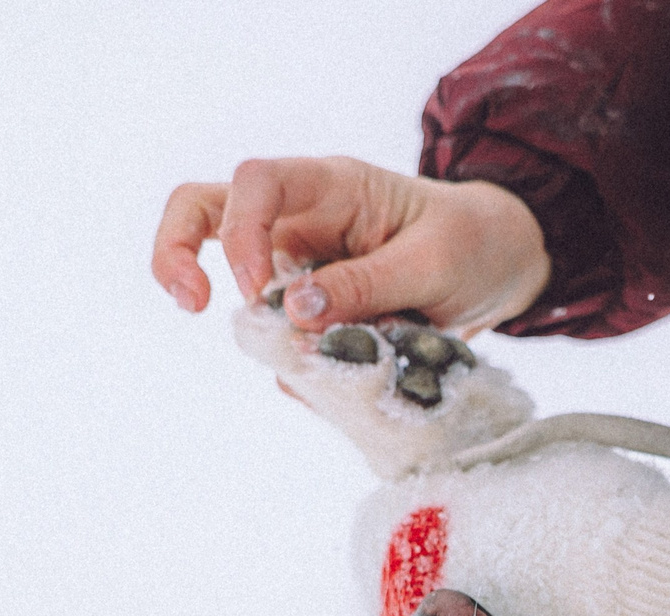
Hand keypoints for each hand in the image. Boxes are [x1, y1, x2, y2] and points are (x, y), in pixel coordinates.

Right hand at [151, 155, 549, 335]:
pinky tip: (351, 377)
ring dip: (267, 340)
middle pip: (198, 211)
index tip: (257, 291)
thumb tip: (293, 314)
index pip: (253, 183)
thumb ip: (364, 285)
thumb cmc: (469, 244)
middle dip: (174, 254)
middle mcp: (295, 222)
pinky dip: (300, 373)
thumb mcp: (433, 262)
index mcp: (328, 187)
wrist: (496, 269)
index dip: (239, 233)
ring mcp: (291, 269)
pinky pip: (276, 347)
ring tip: (338, 361)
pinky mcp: (302, 316)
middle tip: (191, 305)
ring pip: (232, 293)